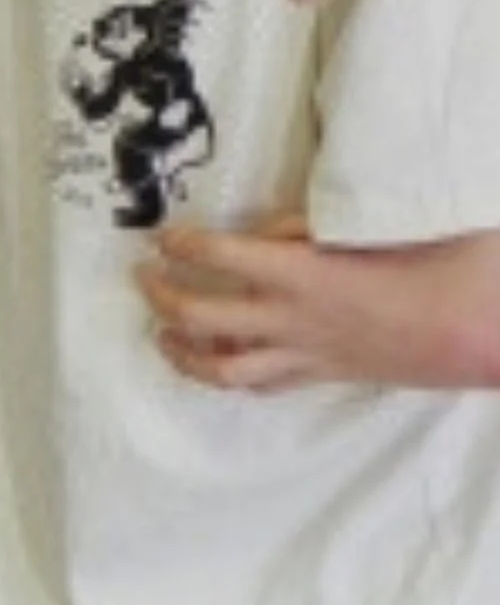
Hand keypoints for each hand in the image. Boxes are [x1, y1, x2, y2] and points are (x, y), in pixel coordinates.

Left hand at [139, 215, 499, 391]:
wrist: (485, 336)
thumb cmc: (437, 265)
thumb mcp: (371, 222)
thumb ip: (310, 223)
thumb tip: (269, 230)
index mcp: (305, 274)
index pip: (221, 255)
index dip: (182, 244)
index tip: (160, 233)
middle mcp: (297, 320)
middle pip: (205, 316)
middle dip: (164, 296)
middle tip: (140, 276)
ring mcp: (312, 354)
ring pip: (228, 367)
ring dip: (185, 351)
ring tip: (159, 333)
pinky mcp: (330, 375)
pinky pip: (268, 382)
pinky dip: (233, 372)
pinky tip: (217, 361)